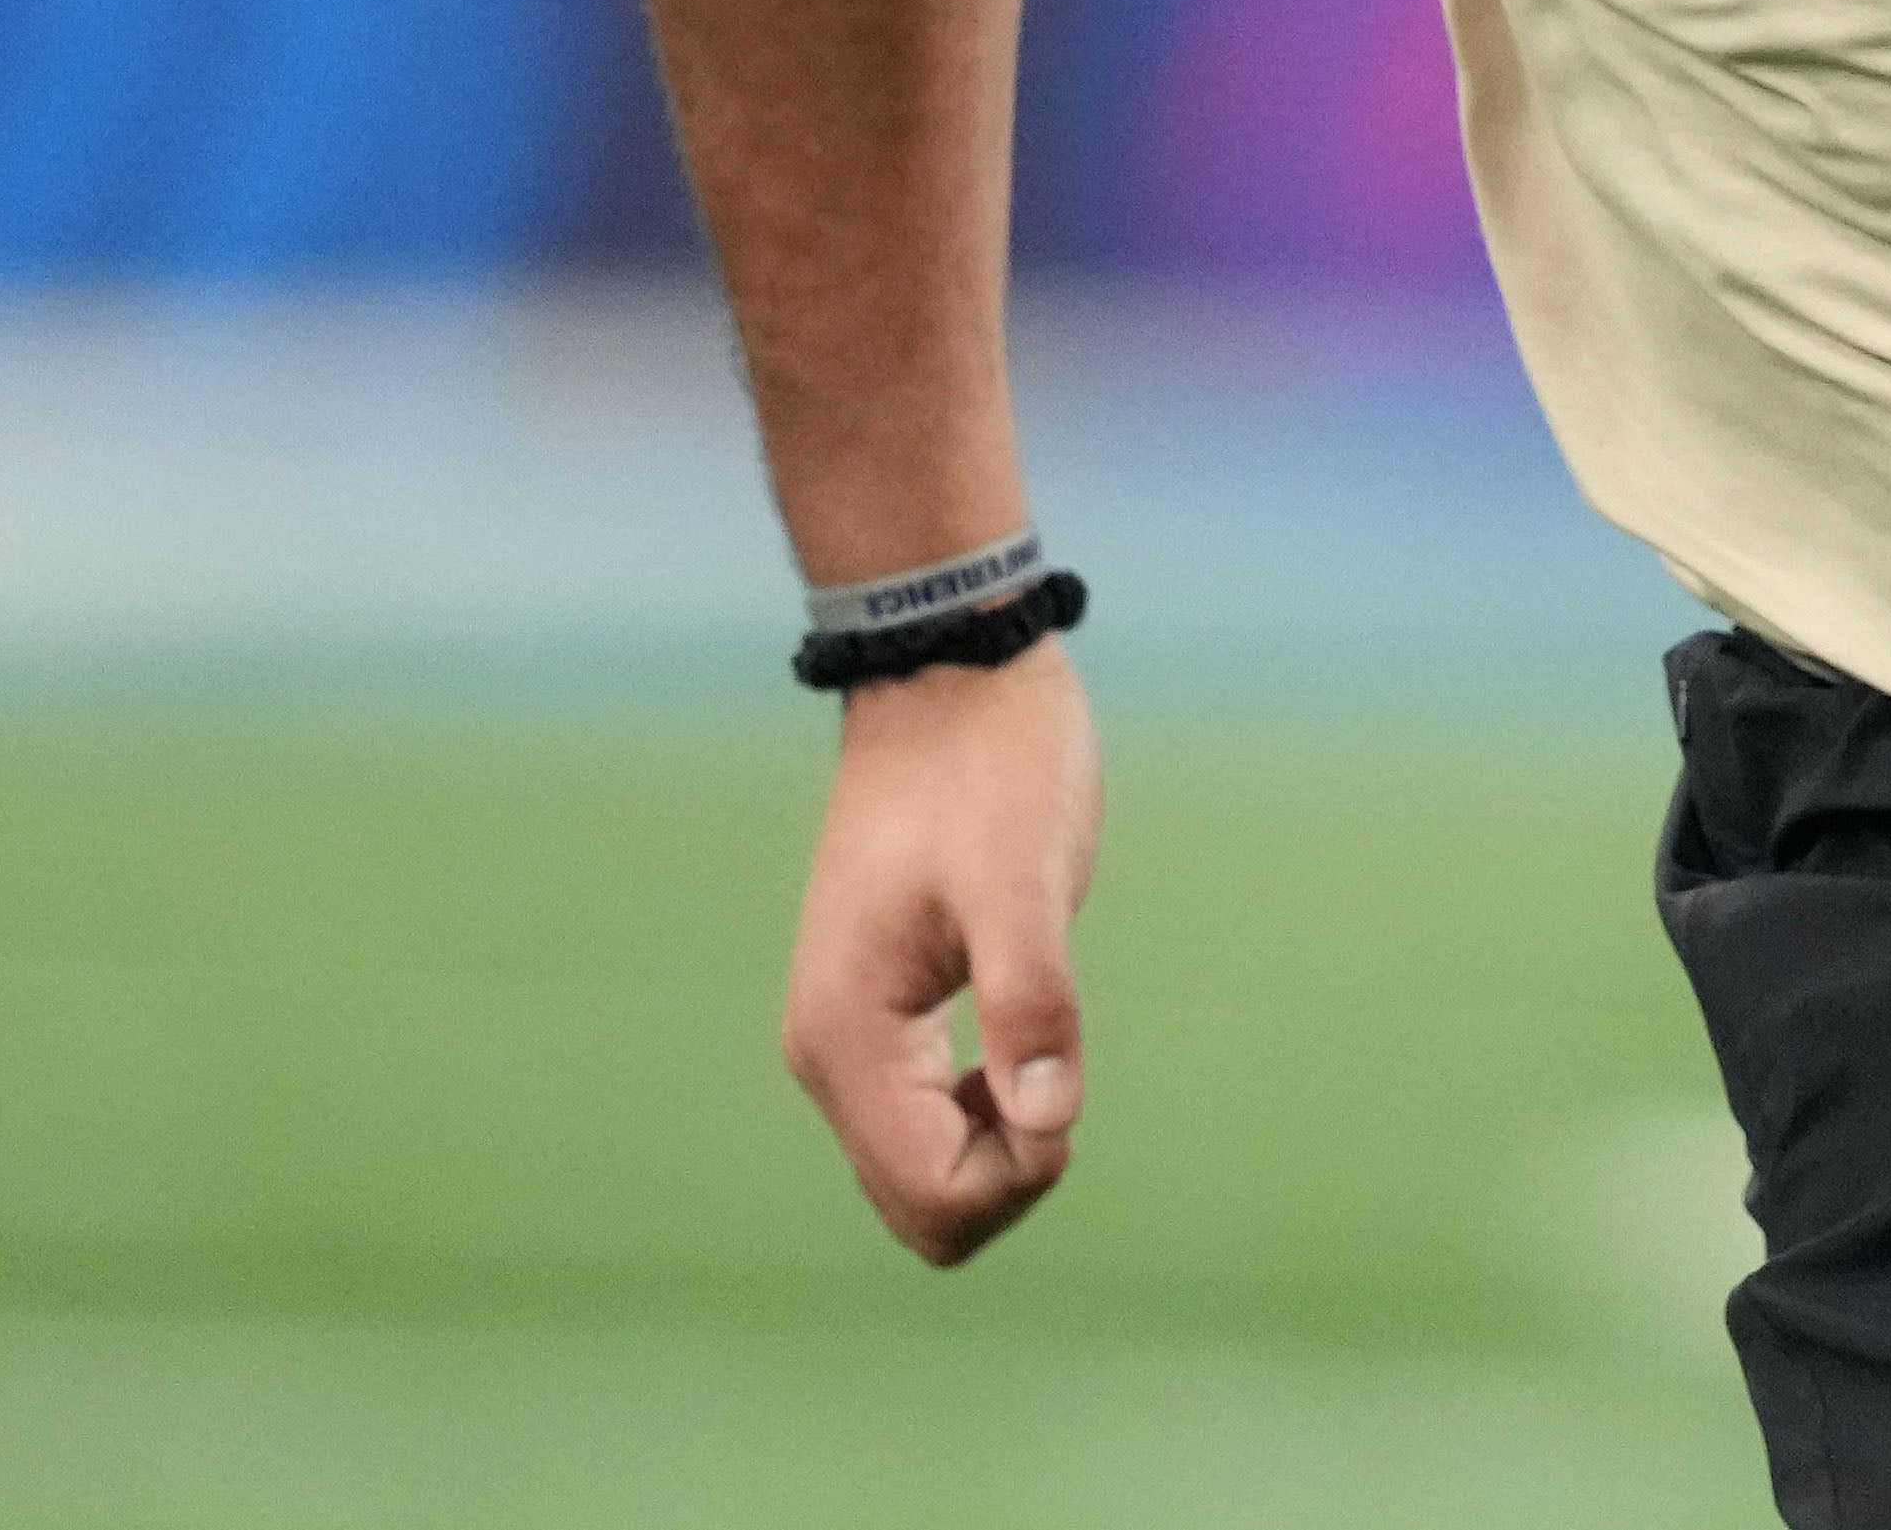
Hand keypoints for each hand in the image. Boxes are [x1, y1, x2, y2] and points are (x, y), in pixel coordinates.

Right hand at [781, 641, 1100, 1263]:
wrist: (948, 680)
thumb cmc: (992, 767)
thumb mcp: (1023, 877)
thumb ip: (1032, 997)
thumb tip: (1047, 1121)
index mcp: (849, 1036)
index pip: (931, 1195)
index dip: (1019, 1175)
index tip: (1062, 1087)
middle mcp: (828, 1055)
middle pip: (919, 1209)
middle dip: (1005, 1178)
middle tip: (1056, 1073)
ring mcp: (845, 1039)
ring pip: (918, 1177)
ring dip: (995, 1149)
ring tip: (1038, 1049)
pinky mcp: (874, 1019)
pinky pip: (920, 1126)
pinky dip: (981, 1118)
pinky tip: (1017, 1044)